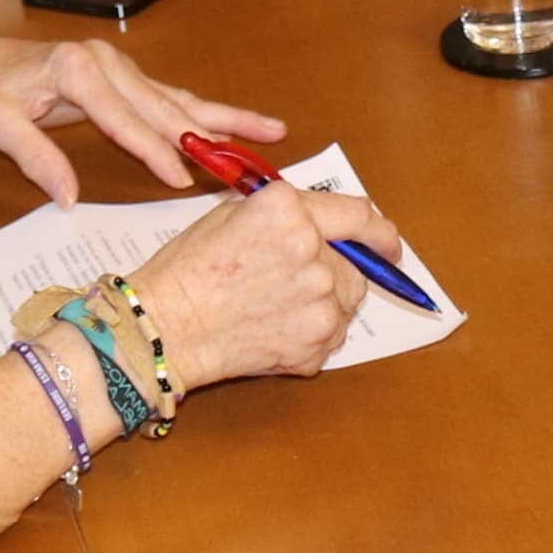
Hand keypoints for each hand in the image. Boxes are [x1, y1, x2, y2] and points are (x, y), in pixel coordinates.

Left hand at [0, 39, 277, 204]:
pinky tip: (239, 126)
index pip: (125, 119)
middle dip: (210, 135)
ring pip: (181, 100)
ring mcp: (122, 68)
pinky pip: (173, 99)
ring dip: (227, 118)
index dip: (155, 151)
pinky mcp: (127, 79)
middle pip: (166, 107)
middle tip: (248, 161)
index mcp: (78, 68)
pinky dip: (208, 114)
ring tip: (271, 130)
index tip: (182, 179)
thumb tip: (69, 196)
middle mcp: (108, 62)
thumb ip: (35, 158)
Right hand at [124, 183, 409, 389]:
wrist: (165, 328)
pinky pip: (331, 334)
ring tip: (273, 307)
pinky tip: (271, 329)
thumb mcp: (232, 214)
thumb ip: (286, 211)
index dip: (379, 231)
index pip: (359, 215)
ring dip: (324, 303)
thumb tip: (323, 219)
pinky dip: (309, 334)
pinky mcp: (317, 341)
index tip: (387, 242)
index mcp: (290, 211)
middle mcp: (313, 250)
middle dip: (334, 271)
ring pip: (347, 301)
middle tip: (294, 284)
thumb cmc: (187, 270)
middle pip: (355, 264)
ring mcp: (320, 300)